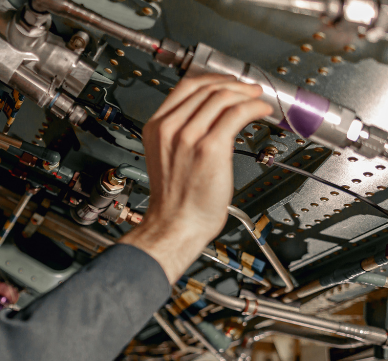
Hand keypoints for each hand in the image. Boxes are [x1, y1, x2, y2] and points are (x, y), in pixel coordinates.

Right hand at [119, 74, 273, 282]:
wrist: (175, 224)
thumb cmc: (175, 199)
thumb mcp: (167, 156)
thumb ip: (180, 132)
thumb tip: (210, 113)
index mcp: (156, 128)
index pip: (187, 86)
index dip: (213, 78)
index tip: (229, 82)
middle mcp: (170, 129)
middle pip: (207, 88)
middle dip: (235, 84)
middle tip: (250, 90)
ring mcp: (188, 137)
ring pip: (223, 97)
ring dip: (247, 94)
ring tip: (258, 100)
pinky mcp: (210, 147)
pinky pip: (238, 114)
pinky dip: (254, 107)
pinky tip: (261, 111)